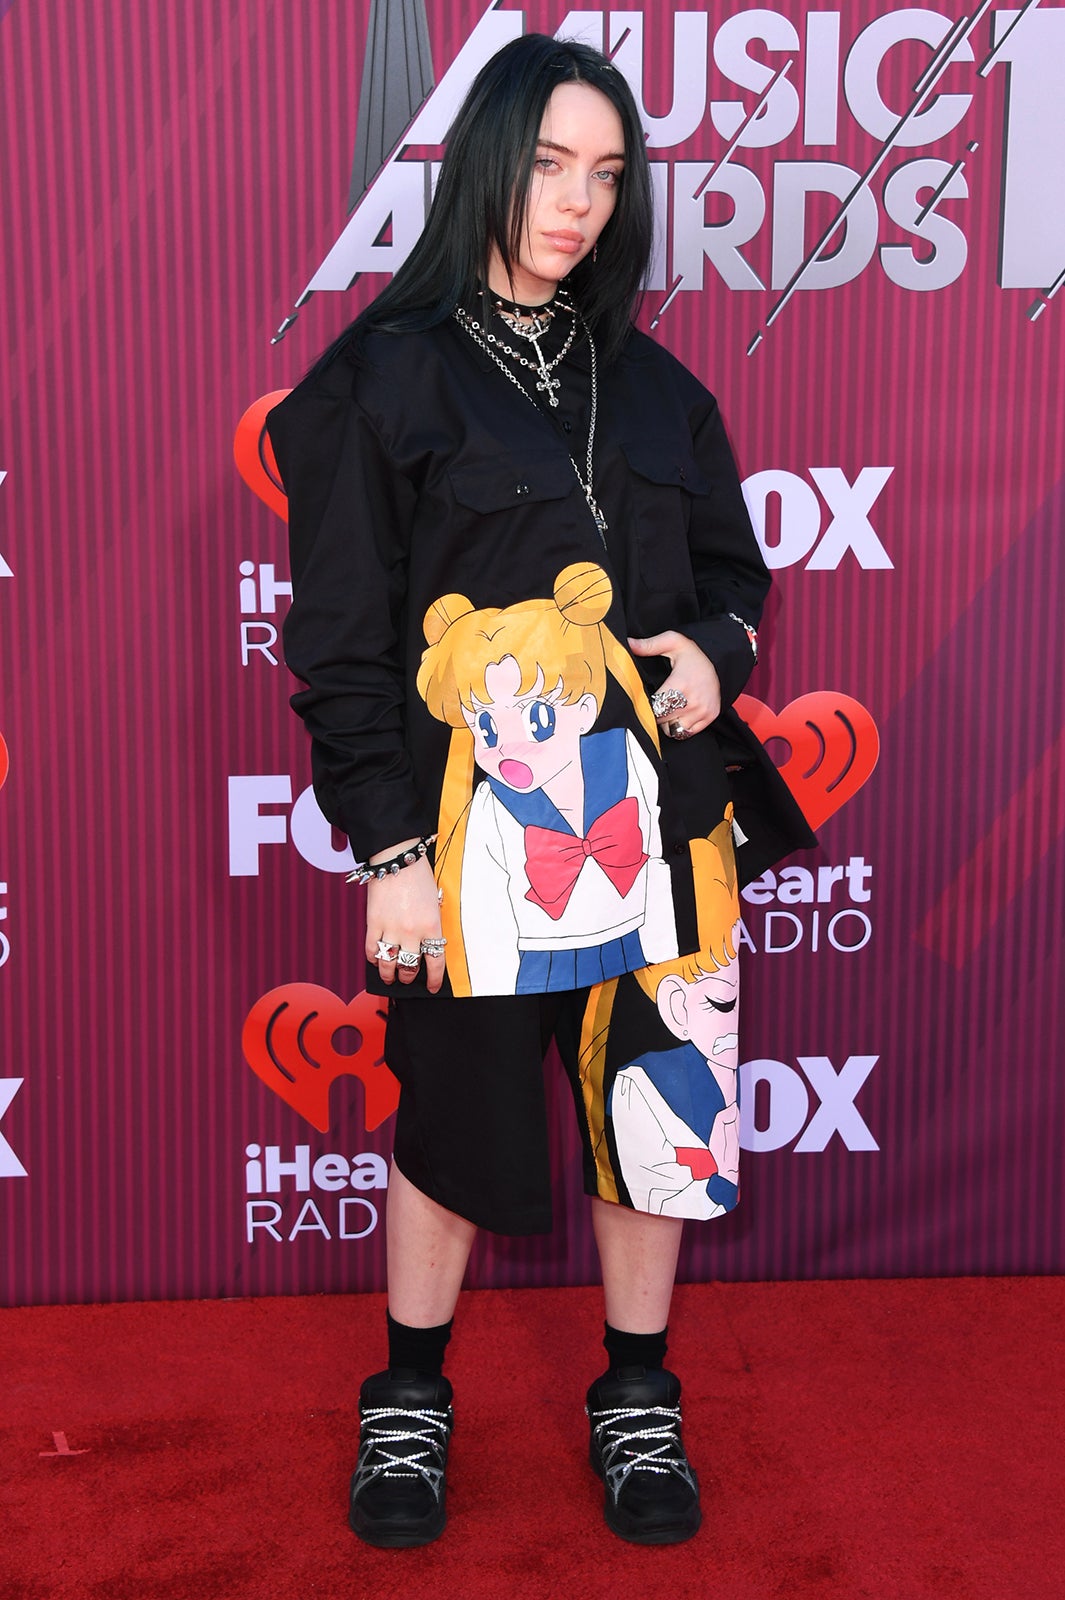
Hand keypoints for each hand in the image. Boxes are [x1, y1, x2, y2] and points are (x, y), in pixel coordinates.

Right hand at [364, 846, 445, 992]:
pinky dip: (373, 958)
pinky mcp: (373, 923)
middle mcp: (412, 932)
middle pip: (410, 967)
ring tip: (389, 976)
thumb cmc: (419, 877)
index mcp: (431, 926)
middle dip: (409, 977)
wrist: (397, 859)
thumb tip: (427, 944)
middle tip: (408, 978)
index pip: (435, 962)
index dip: (434, 979)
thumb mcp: (435, 903)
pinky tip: (376, 959)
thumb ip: (431, 925)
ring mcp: (391, 928)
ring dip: (389, 974)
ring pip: (388, 964)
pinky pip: (371, 949)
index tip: (432, 986)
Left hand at [628, 631, 721, 738]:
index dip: (645, 704)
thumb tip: (629, 644)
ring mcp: (703, 711)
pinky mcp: (710, 717)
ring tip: (667, 707)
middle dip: (654, 713)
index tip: (643, 699)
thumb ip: (649, 645)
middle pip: (661, 719)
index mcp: (681, 684)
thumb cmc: (694, 653)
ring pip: (672, 729)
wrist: (721, 660)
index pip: (654, 706)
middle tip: (656, 702)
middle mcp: (693, 701)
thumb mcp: (672, 641)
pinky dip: (679, 726)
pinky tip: (678, 713)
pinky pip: (686, 732)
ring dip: (666, 721)